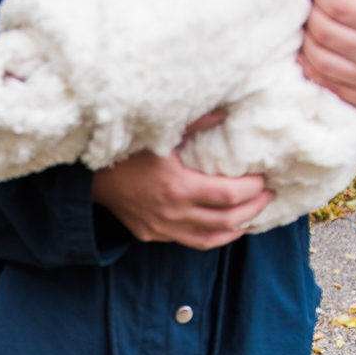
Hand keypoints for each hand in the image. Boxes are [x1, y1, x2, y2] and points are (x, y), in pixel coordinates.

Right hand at [90, 113, 272, 250]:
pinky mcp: (152, 234)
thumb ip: (197, 122)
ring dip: (236, 229)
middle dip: (253, 209)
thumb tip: (227, 113)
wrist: (87, 177)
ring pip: (210, 239)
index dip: (252, 189)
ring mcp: (162, 228)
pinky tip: (224, 227)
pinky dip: (213, 236)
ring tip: (252, 216)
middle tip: (267, 195)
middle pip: (226, 220)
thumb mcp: (160, 131)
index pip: (229, 195)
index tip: (263, 177)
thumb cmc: (124, 151)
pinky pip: (190, 241)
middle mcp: (172, 213)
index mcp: (177, 187)